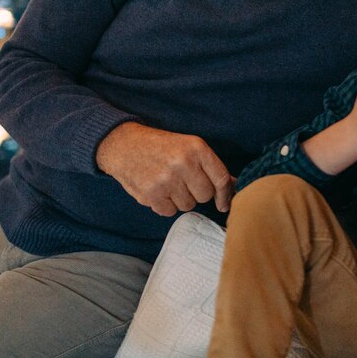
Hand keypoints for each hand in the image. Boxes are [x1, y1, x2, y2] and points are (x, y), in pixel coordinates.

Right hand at [96, 122, 233, 215]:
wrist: (123, 145)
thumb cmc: (160, 147)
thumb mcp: (188, 146)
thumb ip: (210, 166)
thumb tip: (232, 186)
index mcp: (196, 148)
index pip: (221, 179)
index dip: (225, 195)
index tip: (223, 204)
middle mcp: (183, 163)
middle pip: (205, 195)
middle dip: (196, 192)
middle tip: (183, 181)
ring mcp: (167, 180)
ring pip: (188, 205)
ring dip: (180, 199)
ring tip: (168, 183)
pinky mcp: (151, 195)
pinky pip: (170, 212)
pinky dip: (164, 205)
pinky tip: (157, 190)